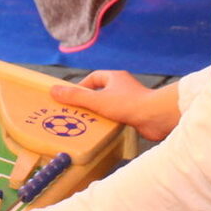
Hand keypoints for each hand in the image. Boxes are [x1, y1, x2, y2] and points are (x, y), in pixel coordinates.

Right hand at [49, 70, 178, 141]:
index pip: (94, 78)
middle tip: (76, 114)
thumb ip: (76, 97)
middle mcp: (123, 87)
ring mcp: (130, 101)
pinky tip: (103, 132)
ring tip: (87, 125)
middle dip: (89, 103)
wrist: (156, 118)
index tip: (72, 98)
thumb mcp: (97, 100)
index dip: (82, 87)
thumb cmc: (129, 104)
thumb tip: (54, 90)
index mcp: (115, 78)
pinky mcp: (135, 115)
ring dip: (99, 115)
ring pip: (109, 106)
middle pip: (100, 93)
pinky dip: (110, 123)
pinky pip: (118, 117)